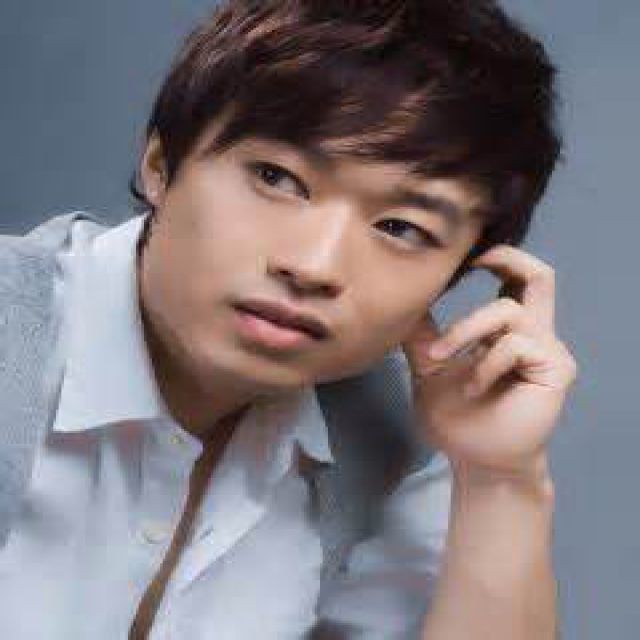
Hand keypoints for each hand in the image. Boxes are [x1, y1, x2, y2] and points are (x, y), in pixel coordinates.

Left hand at [401, 245, 577, 484]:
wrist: (475, 461)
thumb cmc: (456, 417)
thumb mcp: (429, 369)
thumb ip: (422, 336)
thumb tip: (405, 302)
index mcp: (505, 331)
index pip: (512, 280)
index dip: (493, 258)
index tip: (459, 256)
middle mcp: (531, 334)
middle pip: (538, 276)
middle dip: (504, 258)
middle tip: (471, 260)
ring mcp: (545, 351)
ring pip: (508, 310)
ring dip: (465, 331)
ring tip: (440, 359)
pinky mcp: (555, 370)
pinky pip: (516, 345)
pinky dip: (484, 364)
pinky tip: (471, 388)